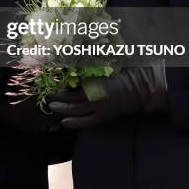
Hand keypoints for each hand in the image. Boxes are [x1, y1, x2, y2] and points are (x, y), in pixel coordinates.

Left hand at [48, 65, 167, 128]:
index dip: (60, 85)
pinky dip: (74, 122)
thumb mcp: (105, 66)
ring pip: (75, 110)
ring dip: (62, 109)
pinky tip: (64, 122)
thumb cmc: (123, 73)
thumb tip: (75, 65)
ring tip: (51, 106)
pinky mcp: (104, 116)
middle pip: (70, 98)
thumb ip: (90, 67)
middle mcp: (94, 95)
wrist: (140, 87)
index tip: (52, 81)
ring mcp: (99, 108)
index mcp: (94, 81)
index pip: (72, 84)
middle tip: (48, 94)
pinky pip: (86, 122)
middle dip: (57, 97)